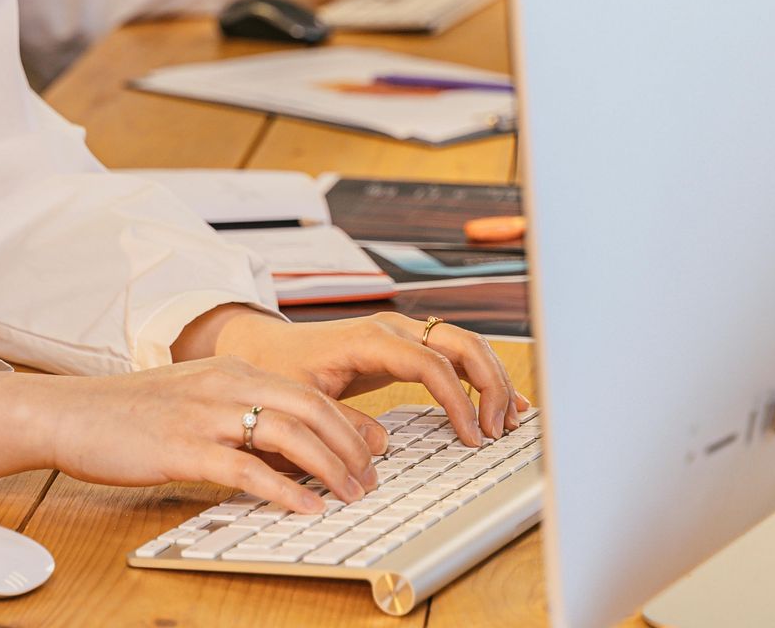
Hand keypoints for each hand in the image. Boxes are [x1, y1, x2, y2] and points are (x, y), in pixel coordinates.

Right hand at [0, 359, 381, 511]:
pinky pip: (249, 470)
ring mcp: (204, 415)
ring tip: (353, 495)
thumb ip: (234, 413)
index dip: (348, 420)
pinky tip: (307, 508)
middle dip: (351, 445)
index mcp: (228, 371)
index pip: (306, 389)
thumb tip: (282, 446)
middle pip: (310, 406)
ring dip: (331, 468)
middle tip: (372, 478)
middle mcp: (222, 386)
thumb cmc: (124, 413)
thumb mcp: (189, 399)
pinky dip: (287, 490)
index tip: (374, 447)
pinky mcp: (183, 449)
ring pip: (289, 433)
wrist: (68, 413)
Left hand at [200, 306, 527, 445]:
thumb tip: (381, 446)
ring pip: (465, 343)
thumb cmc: (279, 370)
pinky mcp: (405, 345)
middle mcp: (391, 329)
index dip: (458, 400)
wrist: (263, 346)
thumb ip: (339, 423)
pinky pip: (454, 352)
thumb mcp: (302, 401)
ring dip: (493, 378)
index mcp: (368, 339)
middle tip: (500, 429)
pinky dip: (481, 374)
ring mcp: (401, 333)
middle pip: (461, 343)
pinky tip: (501, 403)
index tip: (472, 436)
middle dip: (491, 384)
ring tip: (510, 420)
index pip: (430, 362)